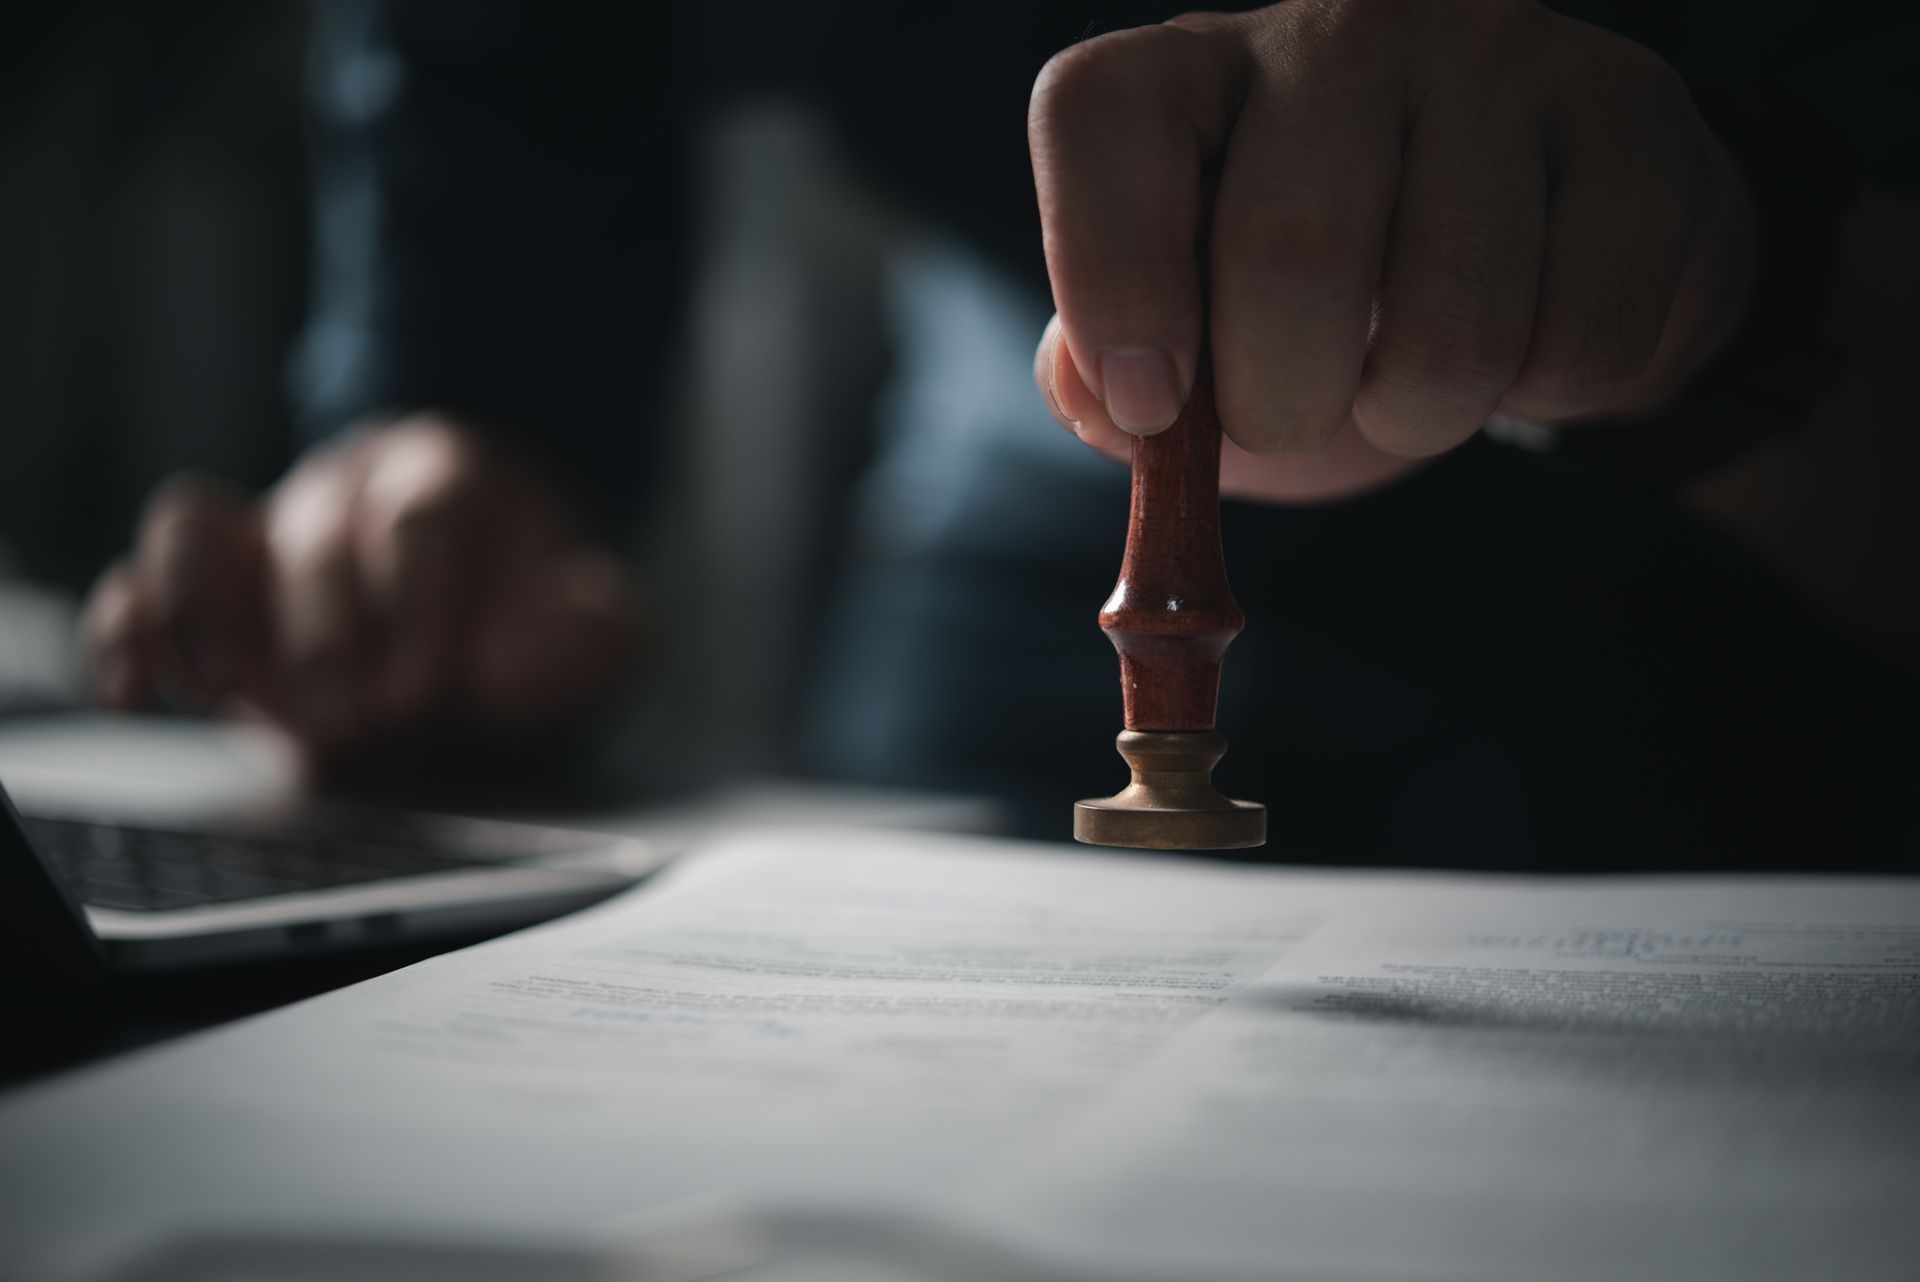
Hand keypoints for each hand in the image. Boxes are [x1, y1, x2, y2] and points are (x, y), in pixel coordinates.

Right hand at [81, 414, 643, 767]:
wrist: (488, 618)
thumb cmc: (541, 623)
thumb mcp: (601, 632)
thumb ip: (594, 638)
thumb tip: (505, 668)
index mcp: (447, 475)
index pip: (419, 517)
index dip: (417, 602)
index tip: (423, 689)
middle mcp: (343, 486)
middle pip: (314, 533)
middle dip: (328, 636)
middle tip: (353, 724)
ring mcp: (262, 528)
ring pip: (193, 528)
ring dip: (205, 618)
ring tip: (234, 697)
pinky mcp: (205, 586)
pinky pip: (137, 584)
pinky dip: (126, 635)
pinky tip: (136, 695)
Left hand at [1029, 0, 1755, 500]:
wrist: (1518, 257)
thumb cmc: (1312, 308)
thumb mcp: (1186, 342)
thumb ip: (1107, 378)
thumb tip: (1113, 400)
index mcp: (1186, 73)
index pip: (1099, 116)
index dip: (1111, 278)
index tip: (1153, 409)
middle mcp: (1335, 28)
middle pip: (1288, 248)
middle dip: (1283, 404)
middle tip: (1296, 417)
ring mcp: (1495, 56)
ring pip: (1451, 327)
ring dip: (1421, 418)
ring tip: (1416, 381)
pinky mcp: (1632, 116)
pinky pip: (1584, 338)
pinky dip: (1546, 395)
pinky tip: (1529, 338)